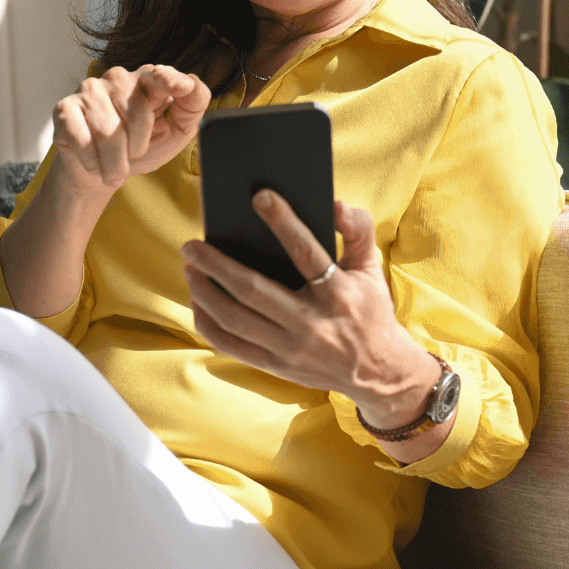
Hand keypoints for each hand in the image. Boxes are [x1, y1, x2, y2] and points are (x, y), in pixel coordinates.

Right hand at [51, 65, 210, 191]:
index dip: (170, 81)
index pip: (161, 76)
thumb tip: (192, 84)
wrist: (101, 170)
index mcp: (149, 80)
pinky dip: (92, 161)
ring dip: (114, 162)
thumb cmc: (139, 147)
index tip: (181, 87)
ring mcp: (90, 89)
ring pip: (110, 134)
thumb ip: (191, 107)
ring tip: (112, 163)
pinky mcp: (66, 108)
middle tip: (132, 153)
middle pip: (138, 117)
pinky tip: (92, 158)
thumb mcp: (175, 132)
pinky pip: (83, 141)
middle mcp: (119, 77)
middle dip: (138, 148)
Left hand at [180, 192, 432, 420]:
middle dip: (216, 264)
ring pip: (234, 319)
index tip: (260, 196)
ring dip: (205, 292)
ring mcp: (290, 349)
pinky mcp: (276, 366)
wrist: (378, 372)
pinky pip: (231, 345)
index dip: (283, 222)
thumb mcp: (372, 270)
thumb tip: (336, 204)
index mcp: (338, 293)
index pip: (306, 252)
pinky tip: (198, 302)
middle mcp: (311, 323)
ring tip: (190, 269)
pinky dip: (208, 323)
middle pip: (253, 290)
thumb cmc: (369, 311)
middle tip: (192, 244)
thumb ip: (358, 231)